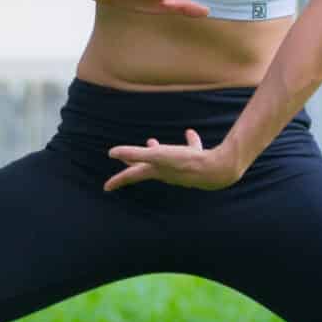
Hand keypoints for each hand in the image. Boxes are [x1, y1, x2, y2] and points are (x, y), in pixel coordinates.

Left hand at [104, 128, 247, 192]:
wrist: (216, 170)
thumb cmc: (185, 163)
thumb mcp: (157, 155)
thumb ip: (134, 153)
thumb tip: (111, 153)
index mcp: (155, 171)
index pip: (132, 176)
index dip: (118, 180)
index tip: (106, 187)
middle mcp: (167, 172)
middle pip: (146, 169)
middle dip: (133, 165)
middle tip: (123, 164)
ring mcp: (181, 169)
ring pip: (166, 160)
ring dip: (157, 152)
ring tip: (152, 142)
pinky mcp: (195, 162)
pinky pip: (189, 151)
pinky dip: (187, 143)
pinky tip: (190, 133)